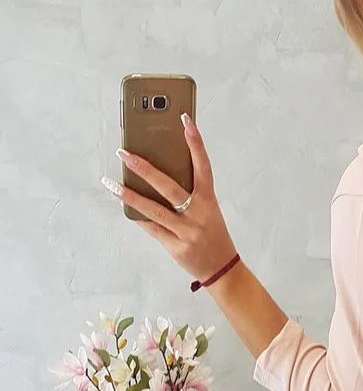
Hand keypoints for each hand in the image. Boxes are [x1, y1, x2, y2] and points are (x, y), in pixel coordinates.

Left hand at [101, 115, 237, 283]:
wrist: (223, 270)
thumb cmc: (213, 235)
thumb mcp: (208, 211)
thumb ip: (189, 194)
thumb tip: (157, 174)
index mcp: (209, 201)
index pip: (203, 166)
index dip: (196, 143)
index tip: (186, 120)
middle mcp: (198, 214)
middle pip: (168, 187)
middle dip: (144, 169)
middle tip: (124, 153)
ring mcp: (186, 232)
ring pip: (153, 210)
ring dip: (129, 196)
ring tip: (111, 183)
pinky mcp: (176, 247)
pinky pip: (151, 228)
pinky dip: (137, 216)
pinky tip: (124, 206)